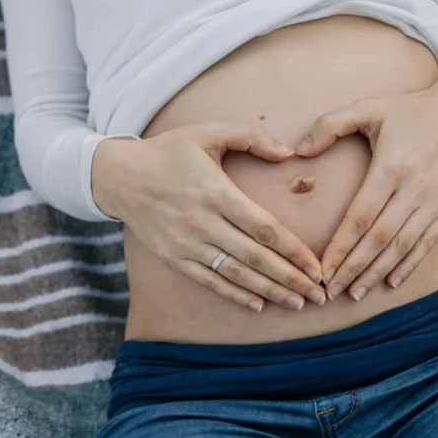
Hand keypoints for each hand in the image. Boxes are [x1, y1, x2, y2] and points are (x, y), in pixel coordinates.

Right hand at [91, 122, 325, 311]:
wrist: (120, 176)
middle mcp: (202, 222)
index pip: (264, 228)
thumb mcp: (208, 132)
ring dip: (268, 291)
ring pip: (235, 273)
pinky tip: (257, 305)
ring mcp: (186, 243)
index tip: (317, 266)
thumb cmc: (169, 152)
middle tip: (317, 295)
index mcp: (216, 192)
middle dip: (290, 278)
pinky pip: (208, 281)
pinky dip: (234, 294)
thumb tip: (289, 152)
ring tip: (297, 304)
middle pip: (255, 257)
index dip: (294, 250)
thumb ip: (251, 136)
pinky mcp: (172, 257)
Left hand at [295, 72, 437, 300]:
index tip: (322, 269)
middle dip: (353, 268)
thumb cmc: (406, 112)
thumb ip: (329, 124)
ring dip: (376, 273)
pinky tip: (390, 283)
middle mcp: (415, 189)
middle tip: (330, 291)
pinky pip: (426, 244)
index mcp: (392, 167)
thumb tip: (299, 151)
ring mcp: (435, 202)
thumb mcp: (367, 107)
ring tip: (353, 293)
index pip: (361, 217)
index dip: (340, 247)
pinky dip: (408, 266)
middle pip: (379, 239)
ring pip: (402, 247)